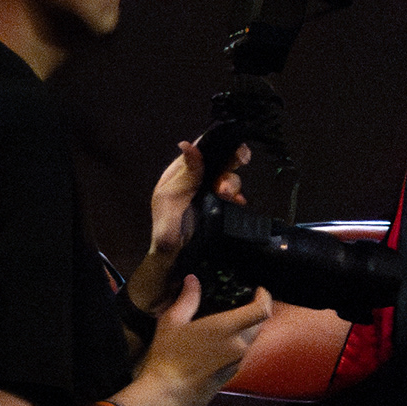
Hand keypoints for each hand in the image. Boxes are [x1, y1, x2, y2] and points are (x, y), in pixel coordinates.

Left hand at [129, 136, 247, 312]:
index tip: (234, 147)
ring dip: (232, 183)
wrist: (176, 260)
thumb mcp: (171, 200)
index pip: (201, 150)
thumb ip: (185, 175)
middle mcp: (196, 180)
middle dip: (230, 165)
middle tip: (228, 178)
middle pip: (221, 161)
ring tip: (227, 196)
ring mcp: (209, 194)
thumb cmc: (167, 229)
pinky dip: (239, 198)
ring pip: (229, 179)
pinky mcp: (221, 209)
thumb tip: (188, 145)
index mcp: (180, 174)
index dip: (218, 145)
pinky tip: (238, 204)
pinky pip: (236, 197)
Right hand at [130, 273, 269, 405]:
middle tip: (244, 302)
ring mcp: (237, 361)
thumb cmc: (169, 355)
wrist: (169, 393)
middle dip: (257, 311)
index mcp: (226, 328)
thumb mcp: (172, 322)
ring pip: (251, 340)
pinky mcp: (232, 374)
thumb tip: (193, 279)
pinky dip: (238, 343)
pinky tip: (221, 342)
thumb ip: (187, 299)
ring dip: (247, 328)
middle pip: (260, 324)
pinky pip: (242, 353)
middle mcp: (239, 345)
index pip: (261, 311)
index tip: (259, 290)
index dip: (265, 298)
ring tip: (231, 321)